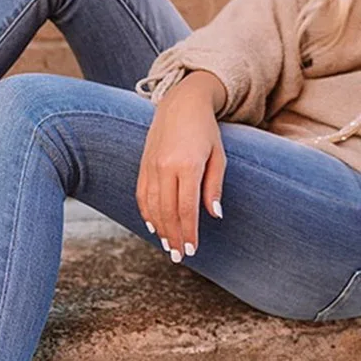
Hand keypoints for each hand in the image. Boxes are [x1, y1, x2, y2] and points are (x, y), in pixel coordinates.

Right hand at [136, 70, 226, 261]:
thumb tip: (214, 215)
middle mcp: (165, 168)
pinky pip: (142, 196)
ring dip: (160, 230)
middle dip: (174, 237)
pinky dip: (147, 214)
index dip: (189, 232)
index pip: (186, 209)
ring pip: (153, 207)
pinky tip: (154, 227)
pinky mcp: (143, 166)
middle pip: (167, 212)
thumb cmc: (206, 130)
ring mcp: (150, 167)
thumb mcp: (218, 156)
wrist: (180, 103)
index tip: (192, 250)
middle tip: (179, 256)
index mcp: (187, 165)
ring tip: (168, 246)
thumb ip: (214, 186)